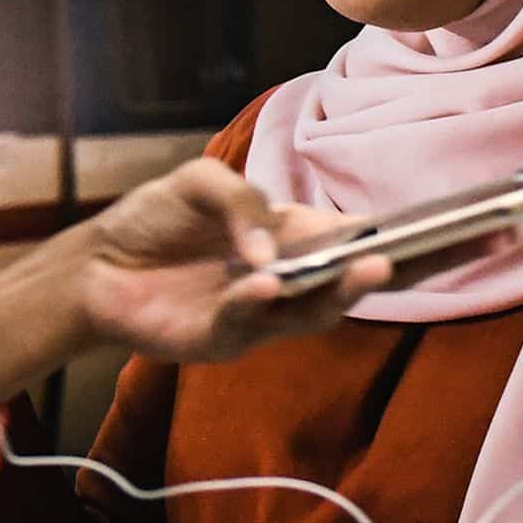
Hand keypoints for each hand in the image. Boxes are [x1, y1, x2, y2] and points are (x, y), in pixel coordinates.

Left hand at [63, 157, 388, 362]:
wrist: (97, 262)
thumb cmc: (154, 218)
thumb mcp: (199, 182)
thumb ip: (241, 199)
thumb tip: (272, 244)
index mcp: (286, 234)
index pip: (346, 238)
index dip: (384, 237)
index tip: (425, 232)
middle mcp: (282, 277)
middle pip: (340, 282)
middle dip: (370, 274)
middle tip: (392, 261)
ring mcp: (257, 313)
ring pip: (309, 311)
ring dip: (334, 293)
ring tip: (358, 270)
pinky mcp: (222, 339)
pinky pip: (247, 323)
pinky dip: (257, 303)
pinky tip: (264, 283)